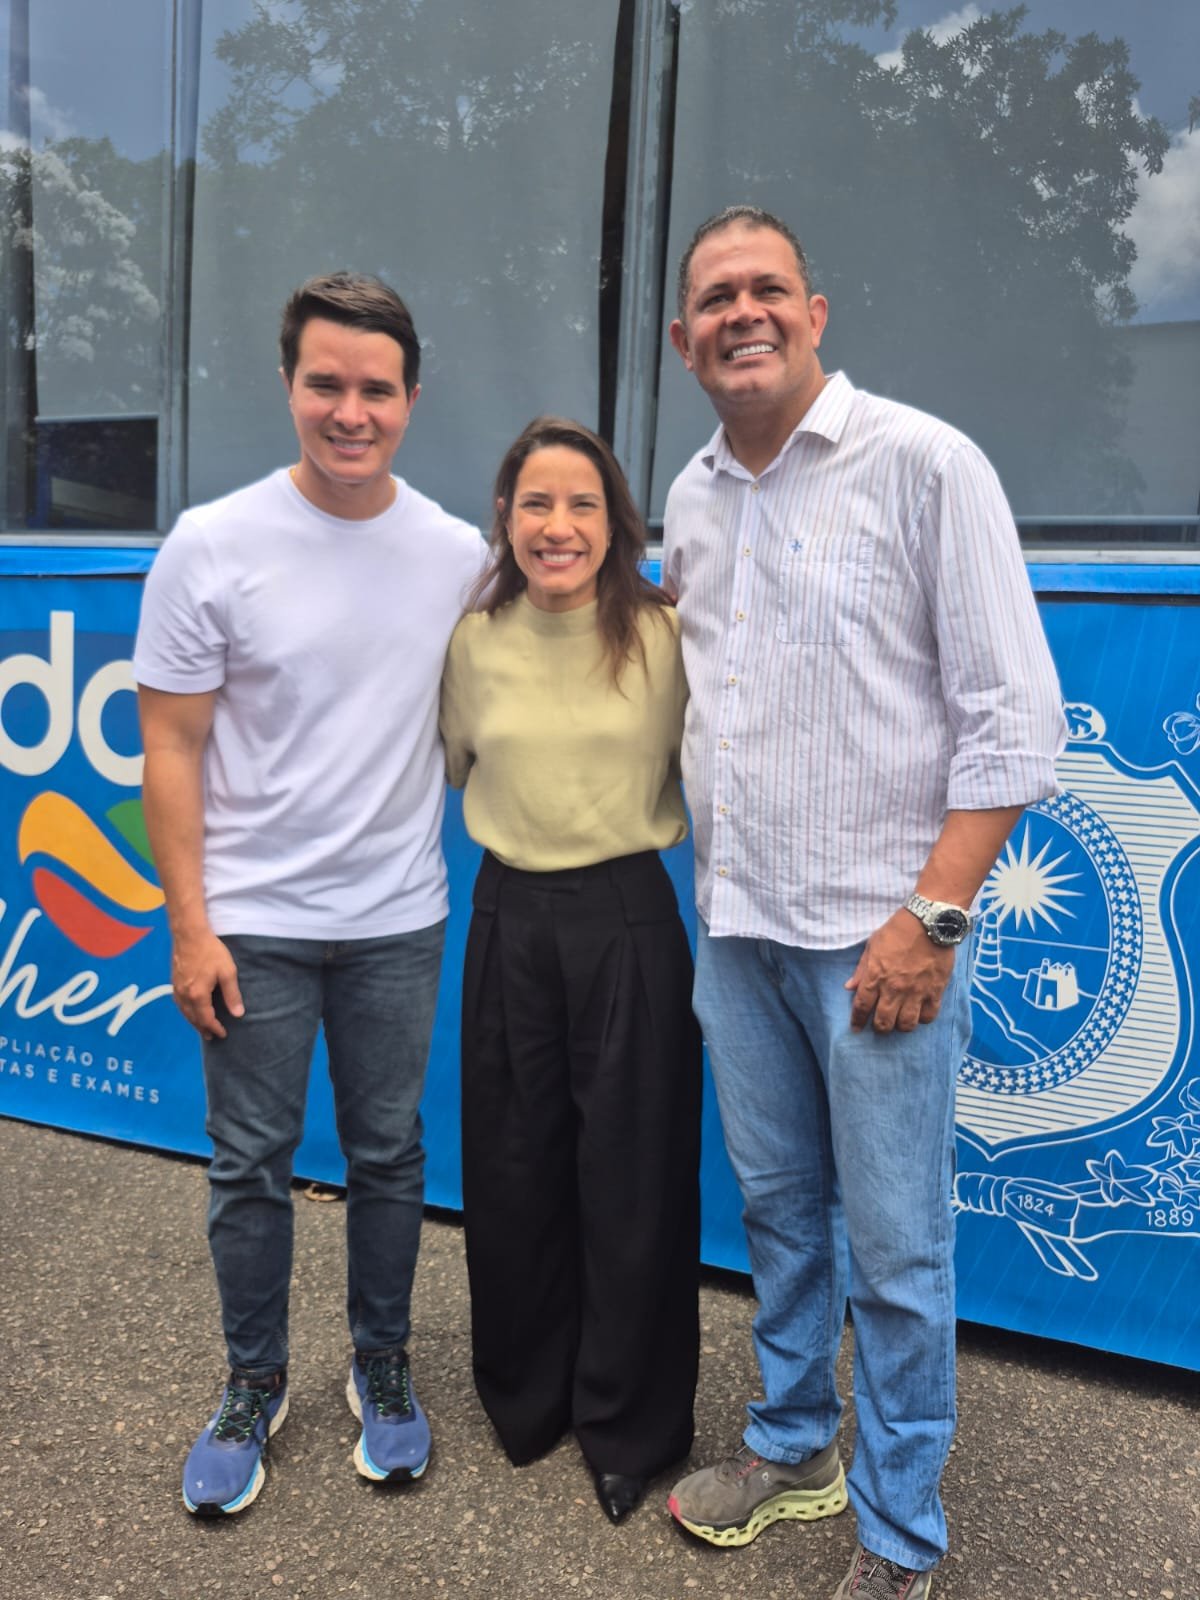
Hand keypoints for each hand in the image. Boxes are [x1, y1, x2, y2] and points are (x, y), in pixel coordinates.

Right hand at [171, 927, 243, 1040]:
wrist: (189, 934)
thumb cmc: (210, 951)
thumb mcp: (227, 972)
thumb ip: (232, 994)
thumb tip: (238, 1014)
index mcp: (198, 995)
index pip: (206, 1019)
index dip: (215, 1028)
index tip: (223, 1034)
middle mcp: (184, 995)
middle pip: (193, 1018)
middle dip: (203, 1029)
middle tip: (212, 1037)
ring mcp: (177, 988)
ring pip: (184, 1012)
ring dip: (193, 1022)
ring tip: (202, 1028)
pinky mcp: (174, 981)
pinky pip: (179, 1004)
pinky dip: (186, 1012)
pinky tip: (191, 1011)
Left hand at [845, 908, 953, 1033]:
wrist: (928, 922)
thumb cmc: (897, 930)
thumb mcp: (872, 945)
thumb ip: (861, 969)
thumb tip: (849, 987)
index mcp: (875, 976)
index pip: (862, 1007)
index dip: (857, 1020)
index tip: (856, 1027)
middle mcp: (893, 989)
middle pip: (884, 1022)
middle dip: (880, 1028)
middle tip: (881, 1025)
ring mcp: (915, 992)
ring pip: (906, 1024)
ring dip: (901, 1026)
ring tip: (900, 1021)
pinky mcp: (935, 991)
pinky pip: (929, 1016)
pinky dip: (923, 1019)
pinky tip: (920, 1013)